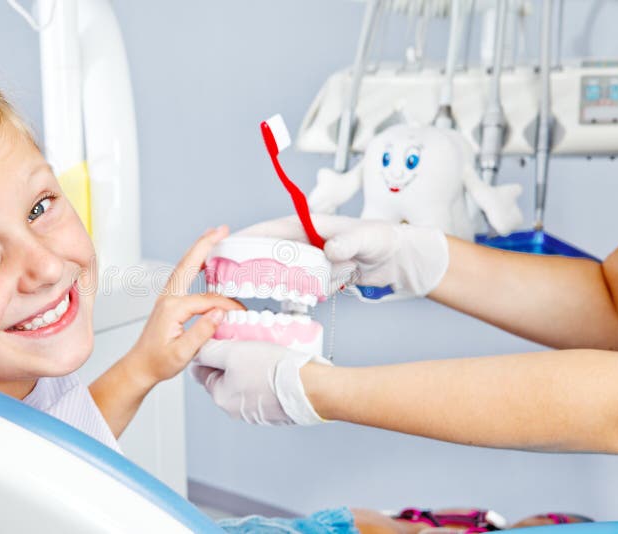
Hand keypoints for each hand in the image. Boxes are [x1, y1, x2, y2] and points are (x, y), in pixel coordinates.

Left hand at [126, 226, 244, 386]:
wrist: (141, 366)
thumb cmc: (159, 362)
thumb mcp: (183, 352)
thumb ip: (202, 331)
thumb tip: (220, 312)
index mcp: (173, 308)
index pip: (207, 300)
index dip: (227, 305)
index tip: (240, 314)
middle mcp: (168, 297)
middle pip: (189, 264)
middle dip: (206, 244)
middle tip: (222, 229)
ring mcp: (167, 297)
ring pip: (185, 266)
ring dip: (199, 249)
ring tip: (213, 235)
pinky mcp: (169, 300)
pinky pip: (183, 275)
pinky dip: (194, 262)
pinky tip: (202, 260)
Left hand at [191, 339, 330, 424]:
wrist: (310, 387)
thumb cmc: (272, 370)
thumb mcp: (233, 352)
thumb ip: (210, 351)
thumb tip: (198, 349)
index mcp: (220, 396)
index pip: (202, 370)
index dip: (210, 351)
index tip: (220, 339)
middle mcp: (234, 408)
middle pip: (223, 376)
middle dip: (231, 359)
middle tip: (244, 343)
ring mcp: (254, 411)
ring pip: (244, 381)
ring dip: (249, 367)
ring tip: (262, 352)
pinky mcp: (273, 410)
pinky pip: (262, 388)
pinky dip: (265, 376)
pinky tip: (275, 365)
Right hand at [236, 215, 448, 297]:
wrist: (396, 259)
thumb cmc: (382, 239)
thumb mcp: (367, 237)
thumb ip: (348, 241)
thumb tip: (330, 248)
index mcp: (309, 225)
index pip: (271, 229)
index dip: (246, 238)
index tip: (225, 247)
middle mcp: (303, 240)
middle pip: (265, 249)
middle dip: (243, 260)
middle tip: (221, 274)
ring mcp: (307, 258)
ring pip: (274, 267)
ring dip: (257, 277)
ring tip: (236, 290)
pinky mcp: (314, 274)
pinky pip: (290, 281)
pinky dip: (278, 290)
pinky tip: (267, 302)